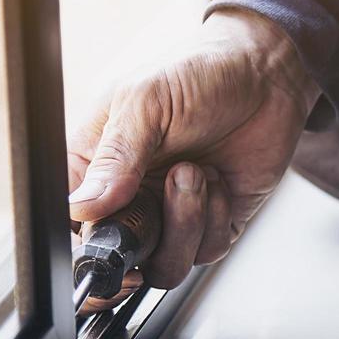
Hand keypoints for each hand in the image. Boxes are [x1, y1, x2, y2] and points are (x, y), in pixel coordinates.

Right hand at [68, 10, 318, 311]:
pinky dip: (215, 218)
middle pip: (119, 259)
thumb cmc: (197, 74)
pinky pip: (206, 251)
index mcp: (93, 168)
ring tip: (195, 172)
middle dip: (144, 240)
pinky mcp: (212, 223)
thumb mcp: (145, 103)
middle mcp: (129, 198)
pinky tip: (219, 180)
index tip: (111, 248)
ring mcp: (170, 214)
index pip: (73, 228)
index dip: (89, 250)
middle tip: (163, 196)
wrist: (265, 75)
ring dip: (185, 222)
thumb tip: (82, 208)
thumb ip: (114, 158)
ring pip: (165, 264)